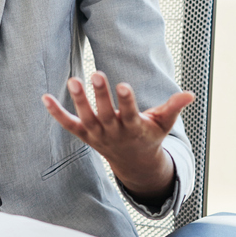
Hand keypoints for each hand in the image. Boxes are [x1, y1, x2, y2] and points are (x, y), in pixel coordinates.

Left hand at [41, 72, 192, 200]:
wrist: (134, 163)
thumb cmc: (150, 136)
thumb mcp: (163, 124)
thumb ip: (174, 107)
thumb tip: (190, 93)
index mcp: (134, 128)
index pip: (130, 114)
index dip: (126, 101)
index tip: (124, 85)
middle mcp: (113, 132)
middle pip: (105, 114)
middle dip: (100, 95)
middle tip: (96, 73)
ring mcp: (97, 135)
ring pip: (86, 118)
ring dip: (78, 100)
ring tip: (73, 79)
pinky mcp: (84, 135)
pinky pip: (68, 125)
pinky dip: (56, 113)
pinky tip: (45, 98)